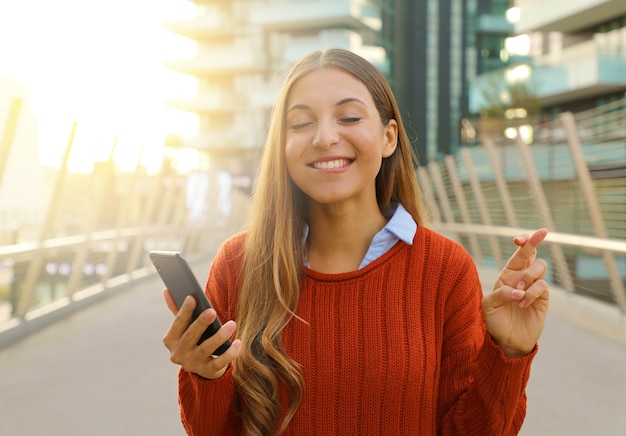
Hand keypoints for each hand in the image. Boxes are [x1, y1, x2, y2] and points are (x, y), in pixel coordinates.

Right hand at [162, 289, 240, 378]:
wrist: (202, 365)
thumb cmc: (193, 339)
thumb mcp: (185, 327)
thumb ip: (177, 310)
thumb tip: (167, 289)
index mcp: (171, 339)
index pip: (178, 323)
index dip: (184, 310)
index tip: (192, 297)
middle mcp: (178, 353)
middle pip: (191, 336)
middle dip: (201, 323)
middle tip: (212, 311)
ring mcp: (192, 364)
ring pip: (206, 348)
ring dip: (219, 336)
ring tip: (232, 324)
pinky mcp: (207, 371)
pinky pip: (219, 362)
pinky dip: (229, 353)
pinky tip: (237, 342)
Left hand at [481, 229, 548, 358]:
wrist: (507, 340)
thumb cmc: (494, 320)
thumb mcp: (488, 305)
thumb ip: (500, 293)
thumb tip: (518, 291)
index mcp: (507, 274)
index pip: (518, 253)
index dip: (523, 242)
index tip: (520, 238)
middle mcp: (522, 277)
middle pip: (532, 253)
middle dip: (534, 241)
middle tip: (538, 236)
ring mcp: (534, 287)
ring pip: (540, 267)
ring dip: (528, 277)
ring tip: (518, 294)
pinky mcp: (543, 299)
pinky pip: (542, 286)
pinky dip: (531, 293)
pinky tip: (522, 304)